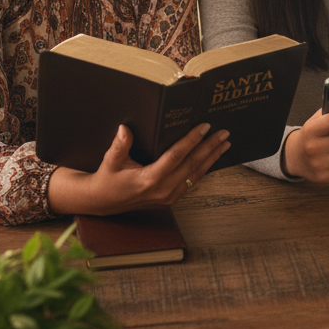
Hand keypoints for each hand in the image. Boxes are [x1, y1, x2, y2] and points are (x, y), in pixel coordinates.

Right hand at [48, 122, 229, 215]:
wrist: (104, 202)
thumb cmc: (108, 179)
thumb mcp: (110, 161)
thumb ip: (119, 145)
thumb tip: (124, 129)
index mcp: (149, 179)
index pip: (177, 156)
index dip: (192, 140)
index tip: (205, 127)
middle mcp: (163, 189)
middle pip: (192, 165)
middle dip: (210, 147)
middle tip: (224, 133)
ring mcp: (169, 196)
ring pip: (196, 174)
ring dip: (212, 158)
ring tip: (225, 144)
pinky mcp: (171, 198)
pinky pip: (192, 181)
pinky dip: (204, 169)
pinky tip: (213, 158)